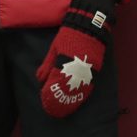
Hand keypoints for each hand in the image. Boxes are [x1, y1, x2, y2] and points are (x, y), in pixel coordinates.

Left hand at [36, 0, 116, 117]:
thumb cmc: (69, 36)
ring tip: (66, 109)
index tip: (46, 102)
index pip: (57, 83)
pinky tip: (78, 100)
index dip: (52, 94)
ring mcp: (88, 69)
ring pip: (80, 89)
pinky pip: (89, 84)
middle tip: (55, 112)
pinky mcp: (96, 69)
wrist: (89, 24)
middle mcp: (77, 67)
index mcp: (65, 61)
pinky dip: (83, 93)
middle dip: (62, 101)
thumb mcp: (55, 48)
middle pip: (69, 89)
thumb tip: (41, 79)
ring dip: (72, 100)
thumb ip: (48, 64)